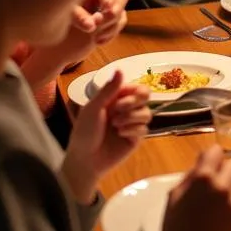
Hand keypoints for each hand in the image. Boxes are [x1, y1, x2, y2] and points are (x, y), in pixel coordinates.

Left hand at [61, 0, 127, 66]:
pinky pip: (120, 22)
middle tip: (111, 16)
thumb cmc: (60, 19)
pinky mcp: (112, 19)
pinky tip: (98, 41)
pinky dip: (112, 32)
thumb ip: (80, 17)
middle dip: (117, 6)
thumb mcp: (67, 15)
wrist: (59, 40)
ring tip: (98, 35)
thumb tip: (91, 25)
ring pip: (122, 9)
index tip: (106, 7)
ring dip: (114, 23)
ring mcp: (109, 7)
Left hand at [62, 71, 150, 201]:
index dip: (133, 90)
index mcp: (115, 99)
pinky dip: (132, 130)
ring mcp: (132, 124)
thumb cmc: (84, 133)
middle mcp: (126, 109)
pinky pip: (144, 129)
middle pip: (146, 97)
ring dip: (132, 117)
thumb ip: (108, 90)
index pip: (135, 87)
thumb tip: (120, 69)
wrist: (85, 161)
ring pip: (147, 113)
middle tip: (119, 109)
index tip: (121, 98)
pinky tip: (120, 134)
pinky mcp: (136, 138)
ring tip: (116, 125)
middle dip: (134, 102)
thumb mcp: (93, 109)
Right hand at [158, 147, 230, 230]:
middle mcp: (223, 186)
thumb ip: (192, 173)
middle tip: (214, 185)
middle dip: (224, 172)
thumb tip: (204, 158)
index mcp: (203, 178)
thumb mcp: (175, 194)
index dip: (211, 158)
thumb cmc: (174, 225)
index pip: (216, 150)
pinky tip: (224, 216)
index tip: (208, 166)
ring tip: (218, 205)